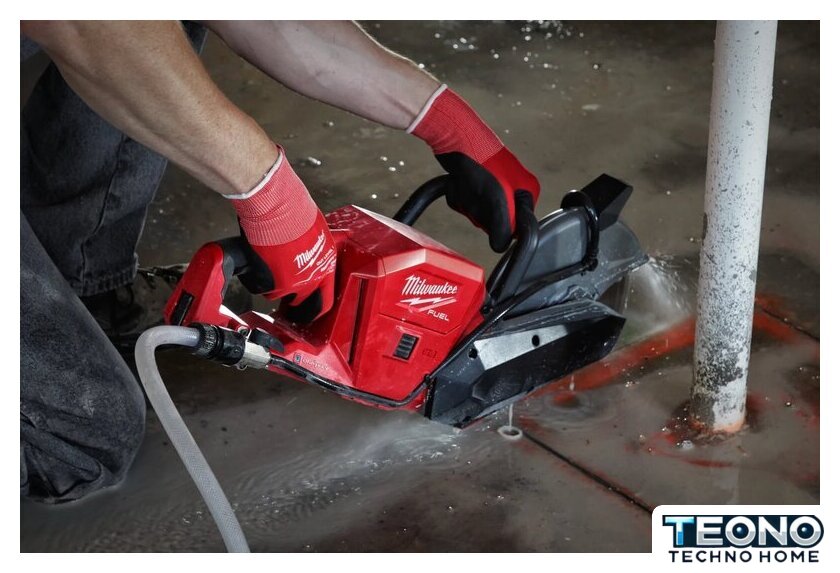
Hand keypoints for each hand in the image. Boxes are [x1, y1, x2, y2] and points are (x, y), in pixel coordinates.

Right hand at [228, 146, 336, 321]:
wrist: (278, 207)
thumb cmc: (295, 210)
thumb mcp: (315, 230)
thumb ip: (312, 247)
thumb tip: (306, 251)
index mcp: (327, 264)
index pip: (327, 298)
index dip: (316, 305)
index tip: (309, 308)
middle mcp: (313, 277)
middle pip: (302, 303)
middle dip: (291, 301)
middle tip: (282, 294)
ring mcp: (294, 283)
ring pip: (277, 294)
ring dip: (271, 283)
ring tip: (266, 264)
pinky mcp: (274, 283)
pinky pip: (261, 287)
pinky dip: (256, 278)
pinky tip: (257, 261)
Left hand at [409, 85, 539, 251]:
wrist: (453, 135)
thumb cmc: (478, 162)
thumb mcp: (496, 200)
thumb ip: (503, 227)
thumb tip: (501, 247)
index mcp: (527, 192)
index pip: (516, 227)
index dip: (499, 225)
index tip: (489, 212)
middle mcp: (514, 188)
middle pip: (495, 220)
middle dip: (478, 211)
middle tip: (474, 194)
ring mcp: (495, 184)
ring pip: (477, 211)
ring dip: (466, 202)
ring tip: (464, 184)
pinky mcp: (477, 180)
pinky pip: (466, 200)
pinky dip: (458, 195)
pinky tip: (456, 183)